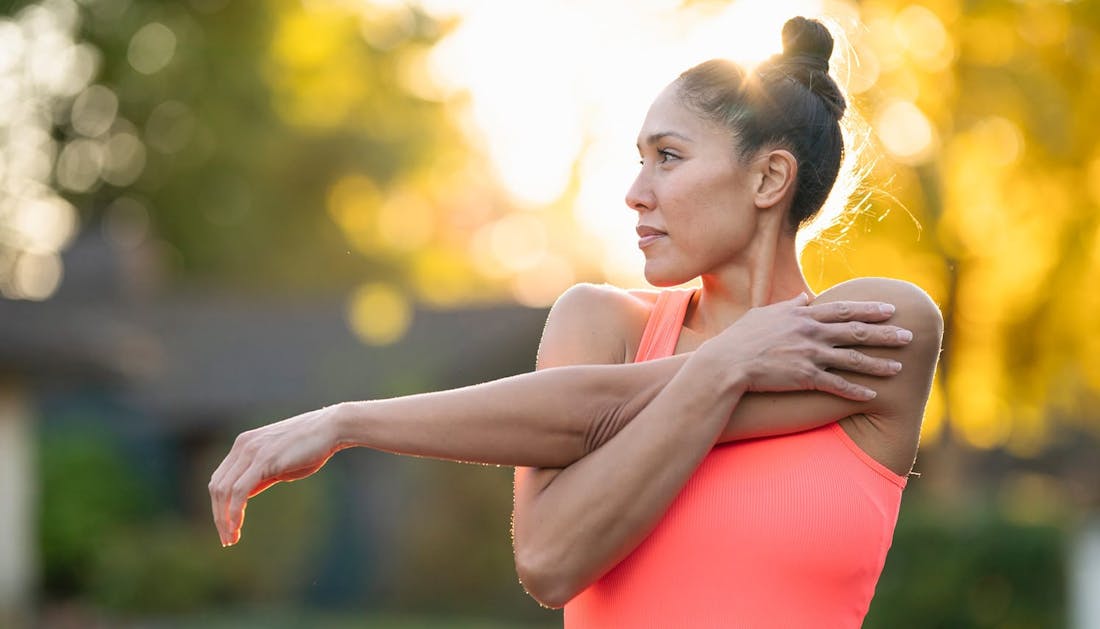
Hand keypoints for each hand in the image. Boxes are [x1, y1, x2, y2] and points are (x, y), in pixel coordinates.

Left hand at [208, 404, 344, 546]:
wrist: (331, 428)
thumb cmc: (311, 446)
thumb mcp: (280, 463)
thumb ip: (261, 476)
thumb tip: (246, 494)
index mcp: (244, 444)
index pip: (220, 479)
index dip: (219, 505)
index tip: (227, 526)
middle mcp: (242, 446)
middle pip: (217, 487)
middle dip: (218, 516)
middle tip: (227, 539)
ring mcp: (251, 452)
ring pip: (224, 491)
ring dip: (224, 519)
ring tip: (231, 538)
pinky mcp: (263, 460)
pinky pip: (239, 491)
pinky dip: (234, 511)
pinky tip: (237, 526)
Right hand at [698, 293, 911, 400]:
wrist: (727, 362)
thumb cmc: (741, 338)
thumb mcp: (764, 314)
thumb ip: (788, 306)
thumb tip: (804, 299)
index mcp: (803, 316)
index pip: (844, 310)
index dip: (870, 309)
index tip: (890, 308)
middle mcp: (812, 333)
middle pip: (857, 332)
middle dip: (886, 334)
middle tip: (909, 336)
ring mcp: (810, 355)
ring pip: (853, 359)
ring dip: (879, 364)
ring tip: (900, 368)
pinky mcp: (805, 377)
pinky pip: (837, 385)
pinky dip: (856, 391)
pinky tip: (873, 396)